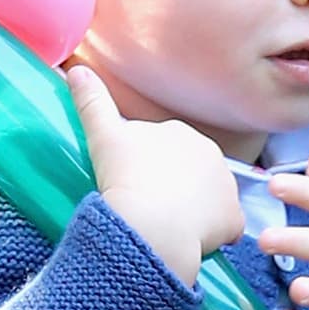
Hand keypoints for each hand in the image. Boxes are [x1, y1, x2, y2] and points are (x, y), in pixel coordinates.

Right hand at [67, 65, 244, 284]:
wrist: (151, 221)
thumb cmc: (125, 177)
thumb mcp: (104, 136)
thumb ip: (91, 102)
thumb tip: (75, 69)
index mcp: (180, 132)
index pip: (167, 150)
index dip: (150, 168)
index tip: (135, 183)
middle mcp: (211, 153)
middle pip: (191, 173)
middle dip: (175, 187)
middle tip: (149, 205)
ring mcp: (226, 186)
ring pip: (210, 199)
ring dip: (196, 210)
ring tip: (168, 226)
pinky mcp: (233, 218)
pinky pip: (226, 225)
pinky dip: (215, 234)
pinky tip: (194, 241)